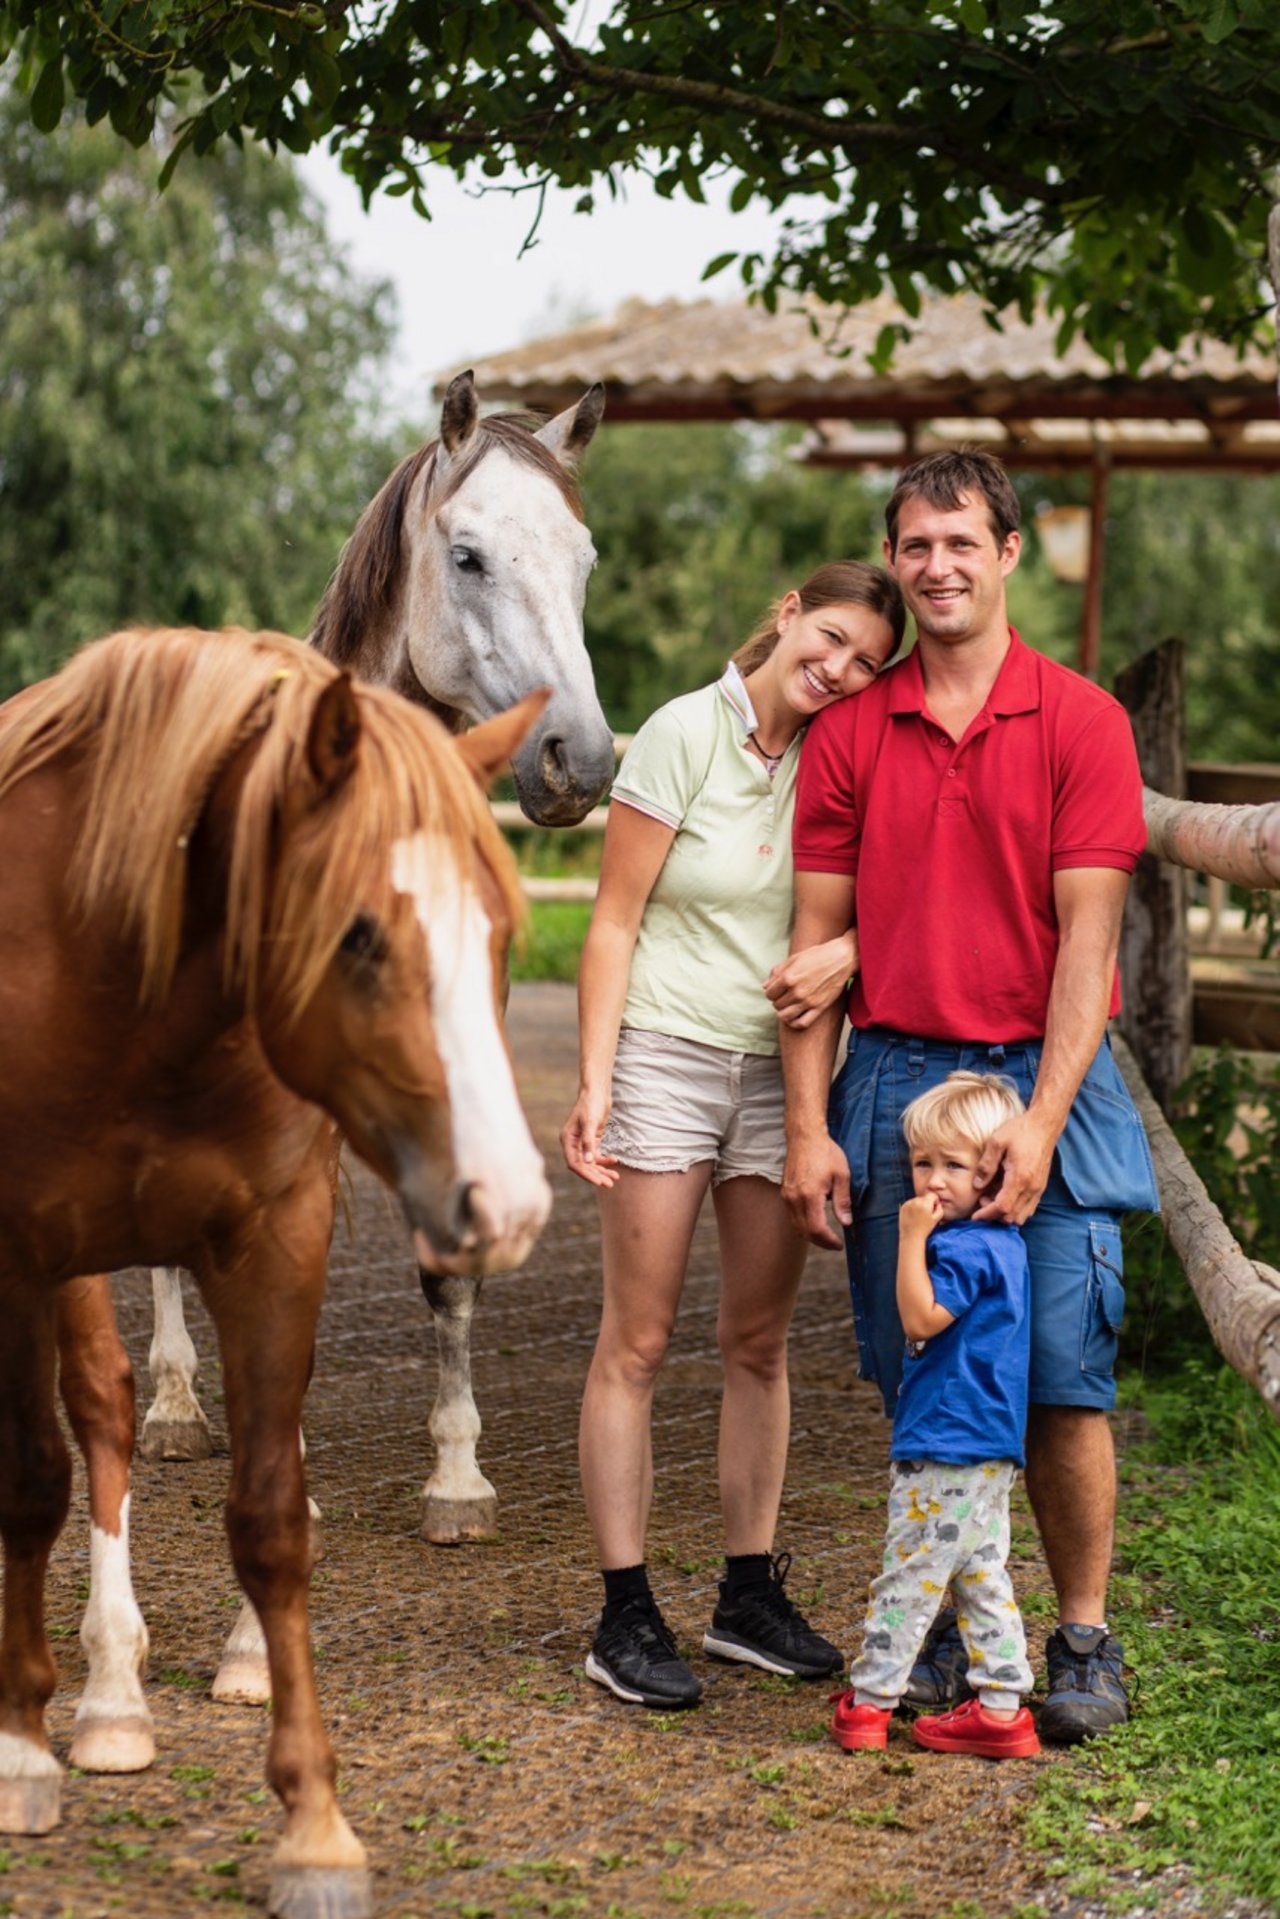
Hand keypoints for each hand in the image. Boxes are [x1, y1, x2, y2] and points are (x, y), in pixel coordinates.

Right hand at [559, 1089, 619, 1188]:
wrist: (597, 1092)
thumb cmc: (591, 1104)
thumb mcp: (590, 1123)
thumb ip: (588, 1142)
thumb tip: (588, 1162)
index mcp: (567, 1140)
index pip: (574, 1163)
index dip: (586, 1174)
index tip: (599, 1182)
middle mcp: (573, 1143)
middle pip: (583, 1166)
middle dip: (596, 1175)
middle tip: (610, 1184)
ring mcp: (582, 1143)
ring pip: (590, 1162)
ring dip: (602, 1170)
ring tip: (615, 1178)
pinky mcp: (592, 1140)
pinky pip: (596, 1155)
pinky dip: (604, 1160)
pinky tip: (614, 1161)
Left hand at [764, 930, 857, 1029]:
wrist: (841, 959)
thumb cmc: (817, 955)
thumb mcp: (793, 959)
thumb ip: (777, 972)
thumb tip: (765, 986)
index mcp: (788, 978)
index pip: (769, 994)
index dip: (770, 991)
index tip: (776, 989)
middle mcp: (797, 991)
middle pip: (776, 1005)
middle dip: (777, 1000)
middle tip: (784, 995)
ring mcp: (808, 1001)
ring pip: (785, 1016)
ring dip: (783, 1012)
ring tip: (787, 1006)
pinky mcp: (819, 1007)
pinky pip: (802, 1023)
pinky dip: (794, 1023)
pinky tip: (793, 1017)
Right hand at [782, 1131, 852, 1249]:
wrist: (805, 1136)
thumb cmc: (826, 1152)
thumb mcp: (842, 1175)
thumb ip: (843, 1201)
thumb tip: (846, 1223)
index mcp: (810, 1194)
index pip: (817, 1228)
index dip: (828, 1241)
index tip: (839, 1244)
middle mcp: (795, 1198)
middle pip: (804, 1231)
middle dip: (820, 1242)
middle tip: (834, 1244)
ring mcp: (787, 1195)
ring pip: (796, 1226)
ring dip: (810, 1235)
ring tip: (826, 1236)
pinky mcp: (784, 1192)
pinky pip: (792, 1216)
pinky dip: (802, 1224)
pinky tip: (814, 1222)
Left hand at [899, 1193, 941, 1237]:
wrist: (911, 1236)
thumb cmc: (926, 1228)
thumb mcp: (937, 1219)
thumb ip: (940, 1208)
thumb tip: (937, 1202)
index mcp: (925, 1204)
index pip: (932, 1195)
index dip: (935, 1201)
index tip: (933, 1209)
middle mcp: (915, 1201)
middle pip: (924, 1197)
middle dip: (927, 1203)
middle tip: (926, 1214)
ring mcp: (908, 1203)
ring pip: (917, 1200)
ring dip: (919, 1205)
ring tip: (919, 1216)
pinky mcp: (903, 1207)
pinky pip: (910, 1203)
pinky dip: (912, 1207)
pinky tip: (913, 1216)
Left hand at [972, 1112, 1056, 1223]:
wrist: (1044, 1125)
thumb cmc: (1020, 1130)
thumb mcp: (997, 1142)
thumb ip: (986, 1165)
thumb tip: (977, 1185)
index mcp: (1020, 1178)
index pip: (1002, 1208)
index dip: (986, 1215)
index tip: (974, 1216)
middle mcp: (1032, 1188)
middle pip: (1012, 1217)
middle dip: (994, 1215)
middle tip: (981, 1200)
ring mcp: (1038, 1189)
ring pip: (1022, 1216)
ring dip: (1005, 1213)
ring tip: (991, 1197)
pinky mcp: (1040, 1187)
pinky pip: (1028, 1208)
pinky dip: (1014, 1208)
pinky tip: (1004, 1194)